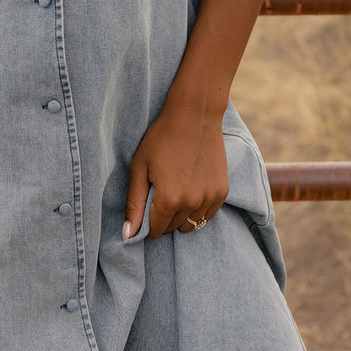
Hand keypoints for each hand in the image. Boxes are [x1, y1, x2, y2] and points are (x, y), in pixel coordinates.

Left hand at [122, 98, 228, 238]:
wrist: (194, 115)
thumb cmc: (161, 138)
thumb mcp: (140, 167)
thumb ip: (134, 204)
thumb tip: (128, 235)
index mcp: (169, 199)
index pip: (156, 231)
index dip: (147, 222)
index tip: (146, 204)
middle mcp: (192, 203)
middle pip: (173, 228)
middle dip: (163, 217)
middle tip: (160, 191)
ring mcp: (210, 198)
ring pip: (191, 224)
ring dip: (181, 215)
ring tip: (176, 189)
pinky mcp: (222, 191)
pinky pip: (207, 214)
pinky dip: (198, 208)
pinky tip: (191, 187)